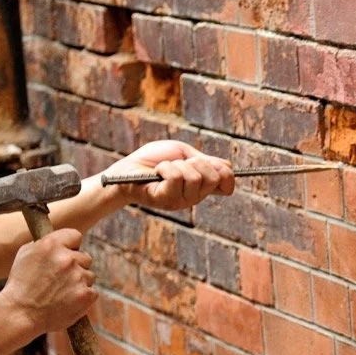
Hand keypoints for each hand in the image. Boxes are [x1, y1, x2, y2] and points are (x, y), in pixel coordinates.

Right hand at [0, 229, 96, 335]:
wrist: (18, 314)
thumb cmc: (19, 285)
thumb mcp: (26, 255)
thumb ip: (46, 244)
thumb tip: (64, 241)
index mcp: (51, 245)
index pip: (75, 236)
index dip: (72, 246)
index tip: (67, 254)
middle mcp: (67, 259)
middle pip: (85, 257)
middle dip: (76, 267)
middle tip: (59, 280)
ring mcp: (78, 276)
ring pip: (89, 275)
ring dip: (79, 282)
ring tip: (59, 293)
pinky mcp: (86, 294)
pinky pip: (92, 291)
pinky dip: (82, 297)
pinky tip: (66, 302)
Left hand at [104, 140, 234, 210]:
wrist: (128, 167)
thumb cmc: (154, 160)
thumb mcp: (185, 154)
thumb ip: (207, 161)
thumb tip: (226, 167)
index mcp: (202, 187)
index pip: (227, 185)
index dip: (224, 172)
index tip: (209, 163)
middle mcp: (195, 197)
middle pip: (214, 177)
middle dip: (197, 162)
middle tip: (180, 163)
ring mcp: (181, 201)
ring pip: (194, 177)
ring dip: (177, 164)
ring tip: (164, 168)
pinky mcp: (166, 200)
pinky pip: (176, 178)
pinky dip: (165, 167)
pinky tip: (157, 172)